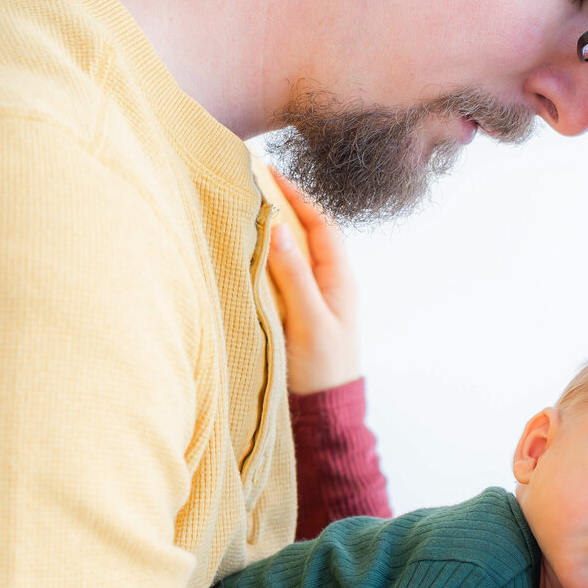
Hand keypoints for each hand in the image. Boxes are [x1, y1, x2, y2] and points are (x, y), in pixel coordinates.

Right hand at [267, 173, 361, 393]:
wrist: (326, 414)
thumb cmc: (323, 370)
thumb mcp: (308, 319)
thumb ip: (293, 275)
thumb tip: (276, 226)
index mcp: (340, 279)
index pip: (320, 223)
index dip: (297, 195)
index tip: (269, 172)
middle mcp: (331, 283)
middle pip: (308, 233)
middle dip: (284, 206)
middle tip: (253, 184)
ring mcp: (318, 298)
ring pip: (296, 254)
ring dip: (275, 232)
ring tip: (247, 211)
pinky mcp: (302, 314)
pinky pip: (287, 276)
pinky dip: (270, 259)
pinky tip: (250, 255)